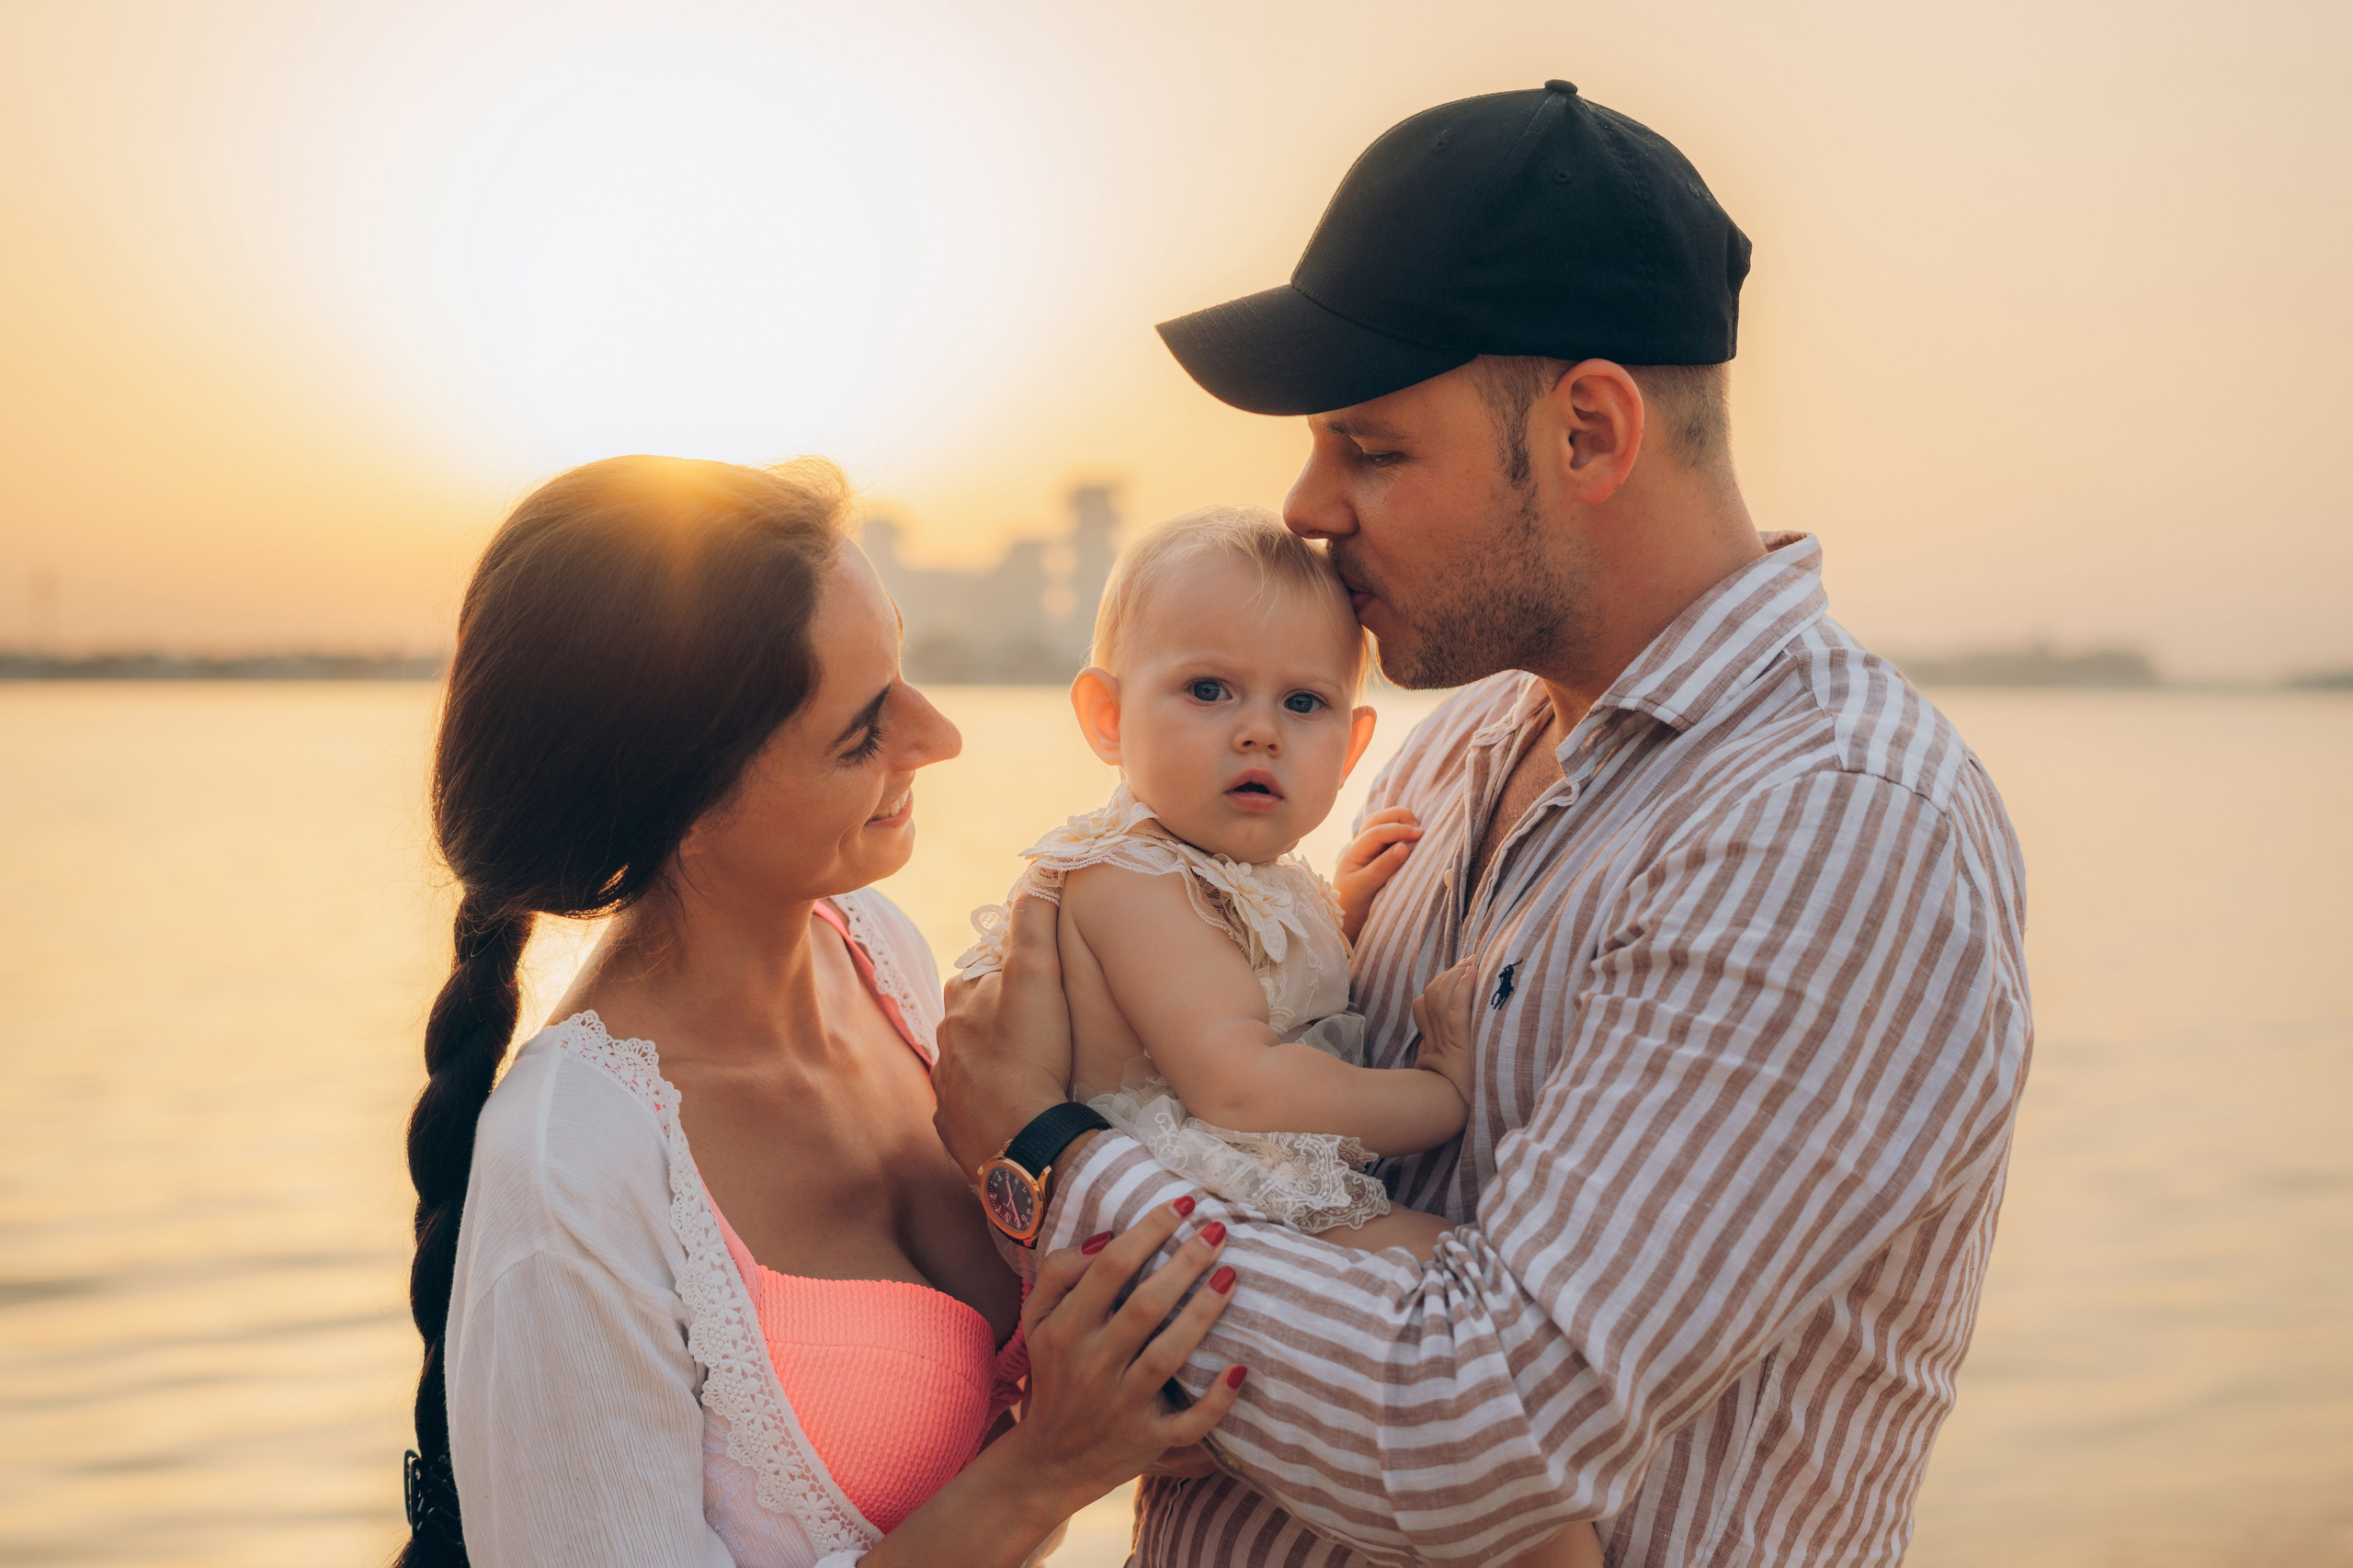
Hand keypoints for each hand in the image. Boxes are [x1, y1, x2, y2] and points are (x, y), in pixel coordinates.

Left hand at [935, 896, 1076, 1173]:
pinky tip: (1017, 1110)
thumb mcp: (1037, 972)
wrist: (1021, 1140)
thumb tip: (1040, 866)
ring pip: (975, 1062)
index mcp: (959, 997)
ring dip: (1000, 1064)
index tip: (1051, 994)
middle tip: (1049, 1035)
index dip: (1024, 978)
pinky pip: (974, 1107)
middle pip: (981, 1017)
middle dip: (1008, 1021)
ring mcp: (946, 1087)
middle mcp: (942, 1039)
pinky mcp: (954, 1127)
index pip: (993, 973)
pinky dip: (992, 1105)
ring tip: (1036, 1074)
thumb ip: (1035, 918)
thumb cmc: (1030, 1051)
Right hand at [1006, 1201, 1246, 1509]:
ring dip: (1203, 1315)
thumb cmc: (1053, 1374)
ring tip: (1231, 1275)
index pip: (1109, 1268)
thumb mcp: (1037, 1321)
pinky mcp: (1148, 1441)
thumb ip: (1059, 1272)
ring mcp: (1122, 1406)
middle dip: (1185, 1263)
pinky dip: (1216, 1400)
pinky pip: (1189, 1423)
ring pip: (1169, 1356)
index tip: (1181, 1205)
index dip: (1147, 1232)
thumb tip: (1105, 1237)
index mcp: (1066, 1330)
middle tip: (1218, 1230)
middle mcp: (1093, 1365)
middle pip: (1146, 1306)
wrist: (1048, 1461)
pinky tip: (1240, 1368)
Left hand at [1334, 808, 1421, 943]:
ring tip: (1416, 828)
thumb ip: (1383, 867)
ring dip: (1397, 819)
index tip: (1421, 835)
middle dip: (1399, 817)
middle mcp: (1358, 845)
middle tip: (1419, 829)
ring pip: (1380, 822)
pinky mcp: (1373, 853)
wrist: (1344, 918)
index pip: (1377, 832)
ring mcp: (1365, 848)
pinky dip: (1396, 827)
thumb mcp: (1365, 887)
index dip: (1400, 830)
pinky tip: (1409, 834)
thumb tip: (1404, 846)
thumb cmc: (1352, 905)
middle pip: (1377, 819)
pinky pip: (1384, 832)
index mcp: (1354, 851)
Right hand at [1408, 959, 1478, 1108]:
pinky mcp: (1458, 1043)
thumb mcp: (1442, 1072)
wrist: (1453, 1113)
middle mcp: (1434, 1037)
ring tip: (1472, 963)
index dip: (1438, 985)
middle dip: (1449, 974)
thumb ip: (1442, 1053)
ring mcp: (1445, 1039)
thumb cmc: (1455, 1096)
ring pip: (1441, 997)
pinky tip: (1471, 975)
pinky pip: (1456, 1010)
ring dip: (1456, 976)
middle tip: (1470, 960)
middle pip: (1431, 995)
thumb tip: (1446, 1042)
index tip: (1458, 972)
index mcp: (1430, 1042)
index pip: (1423, 1004)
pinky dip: (1461, 989)